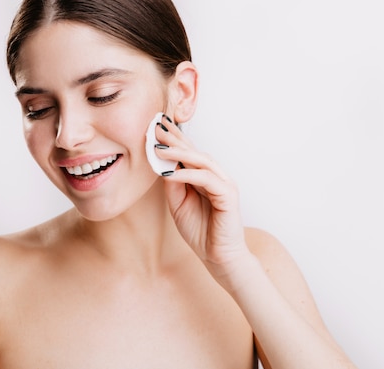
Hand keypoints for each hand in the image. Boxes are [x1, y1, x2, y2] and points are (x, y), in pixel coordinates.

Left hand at [154, 116, 248, 276]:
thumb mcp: (178, 204)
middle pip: (194, 151)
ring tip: (160, 146)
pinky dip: (189, 174)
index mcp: (203, 176)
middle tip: (157, 126)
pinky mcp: (228, 195)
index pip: (188, 153)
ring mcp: (224, 183)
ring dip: (180, 152)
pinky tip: (172, 172)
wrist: (218, 256)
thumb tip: (162, 164)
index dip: (173, 139)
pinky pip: (207, 179)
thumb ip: (172, 184)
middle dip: (175, 138)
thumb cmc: (200, 230)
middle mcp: (215, 176)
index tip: (155, 127)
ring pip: (202, 160)